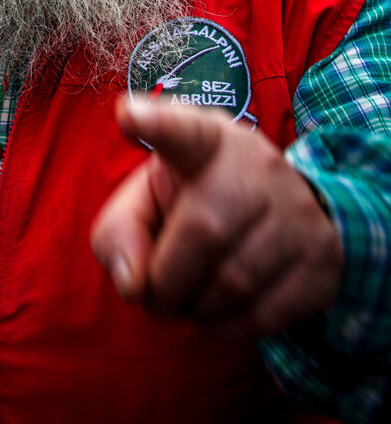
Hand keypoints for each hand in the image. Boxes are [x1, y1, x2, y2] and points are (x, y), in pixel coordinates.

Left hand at [91, 96, 342, 339]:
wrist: (281, 211)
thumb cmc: (195, 200)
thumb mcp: (150, 198)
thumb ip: (119, 231)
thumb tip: (133, 282)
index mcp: (203, 139)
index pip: (182, 130)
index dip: (156, 124)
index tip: (128, 114)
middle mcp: (255, 165)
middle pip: (203, 230)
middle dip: (166, 281)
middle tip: (155, 294)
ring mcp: (296, 209)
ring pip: (234, 281)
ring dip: (195, 309)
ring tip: (189, 298)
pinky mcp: (321, 258)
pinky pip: (264, 315)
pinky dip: (227, 327)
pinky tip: (221, 310)